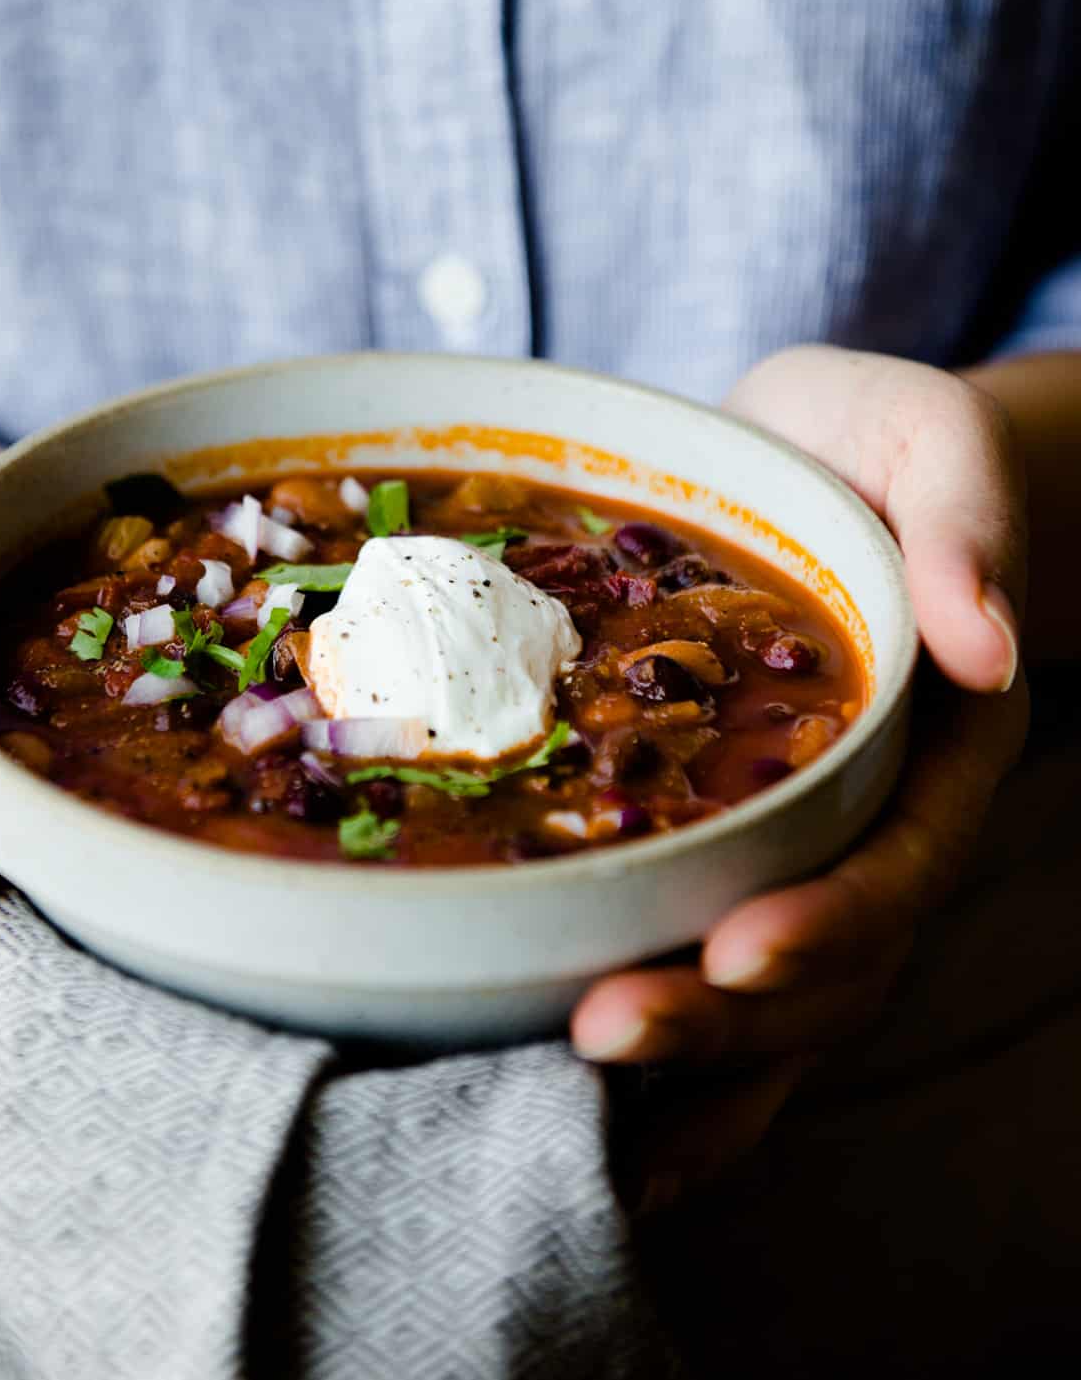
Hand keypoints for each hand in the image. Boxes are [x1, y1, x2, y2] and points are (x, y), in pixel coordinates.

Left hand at [570, 345, 1030, 1207]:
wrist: (826, 457)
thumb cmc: (877, 439)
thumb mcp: (931, 438)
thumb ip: (967, 519)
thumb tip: (983, 646)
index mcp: (943, 732)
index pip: (902, 856)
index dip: (830, 917)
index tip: (737, 954)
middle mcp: (886, 815)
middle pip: (831, 957)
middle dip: (728, 1017)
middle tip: (603, 1036)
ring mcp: (815, 844)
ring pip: (778, 996)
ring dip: (692, 1062)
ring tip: (584, 1107)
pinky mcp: (740, 844)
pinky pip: (721, 968)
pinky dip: (681, 1065)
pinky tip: (608, 1129)